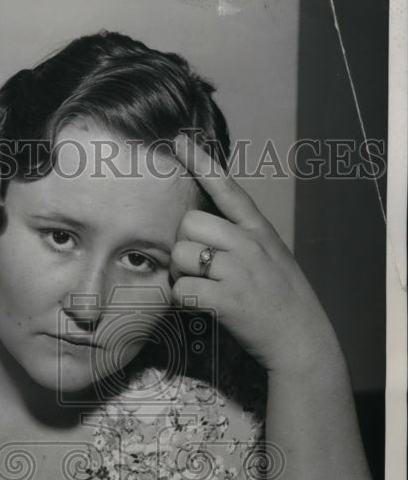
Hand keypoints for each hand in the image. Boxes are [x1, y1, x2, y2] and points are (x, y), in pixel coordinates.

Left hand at [169, 134, 341, 376]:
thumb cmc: (281, 300)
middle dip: (183, 247)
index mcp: (259, 230)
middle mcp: (248, 244)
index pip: (228, 188)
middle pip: (188, 224)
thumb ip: (243, 239)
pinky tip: (200, 307)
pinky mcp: (225, 299)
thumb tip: (203, 229)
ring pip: (179, 256)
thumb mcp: (272, 256)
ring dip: (179, 275)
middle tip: (197, 270)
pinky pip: (181, 289)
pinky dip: (183, 301)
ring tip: (200, 289)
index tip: (179, 140)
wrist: (300, 339)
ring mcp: (237, 271)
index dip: (201, 163)